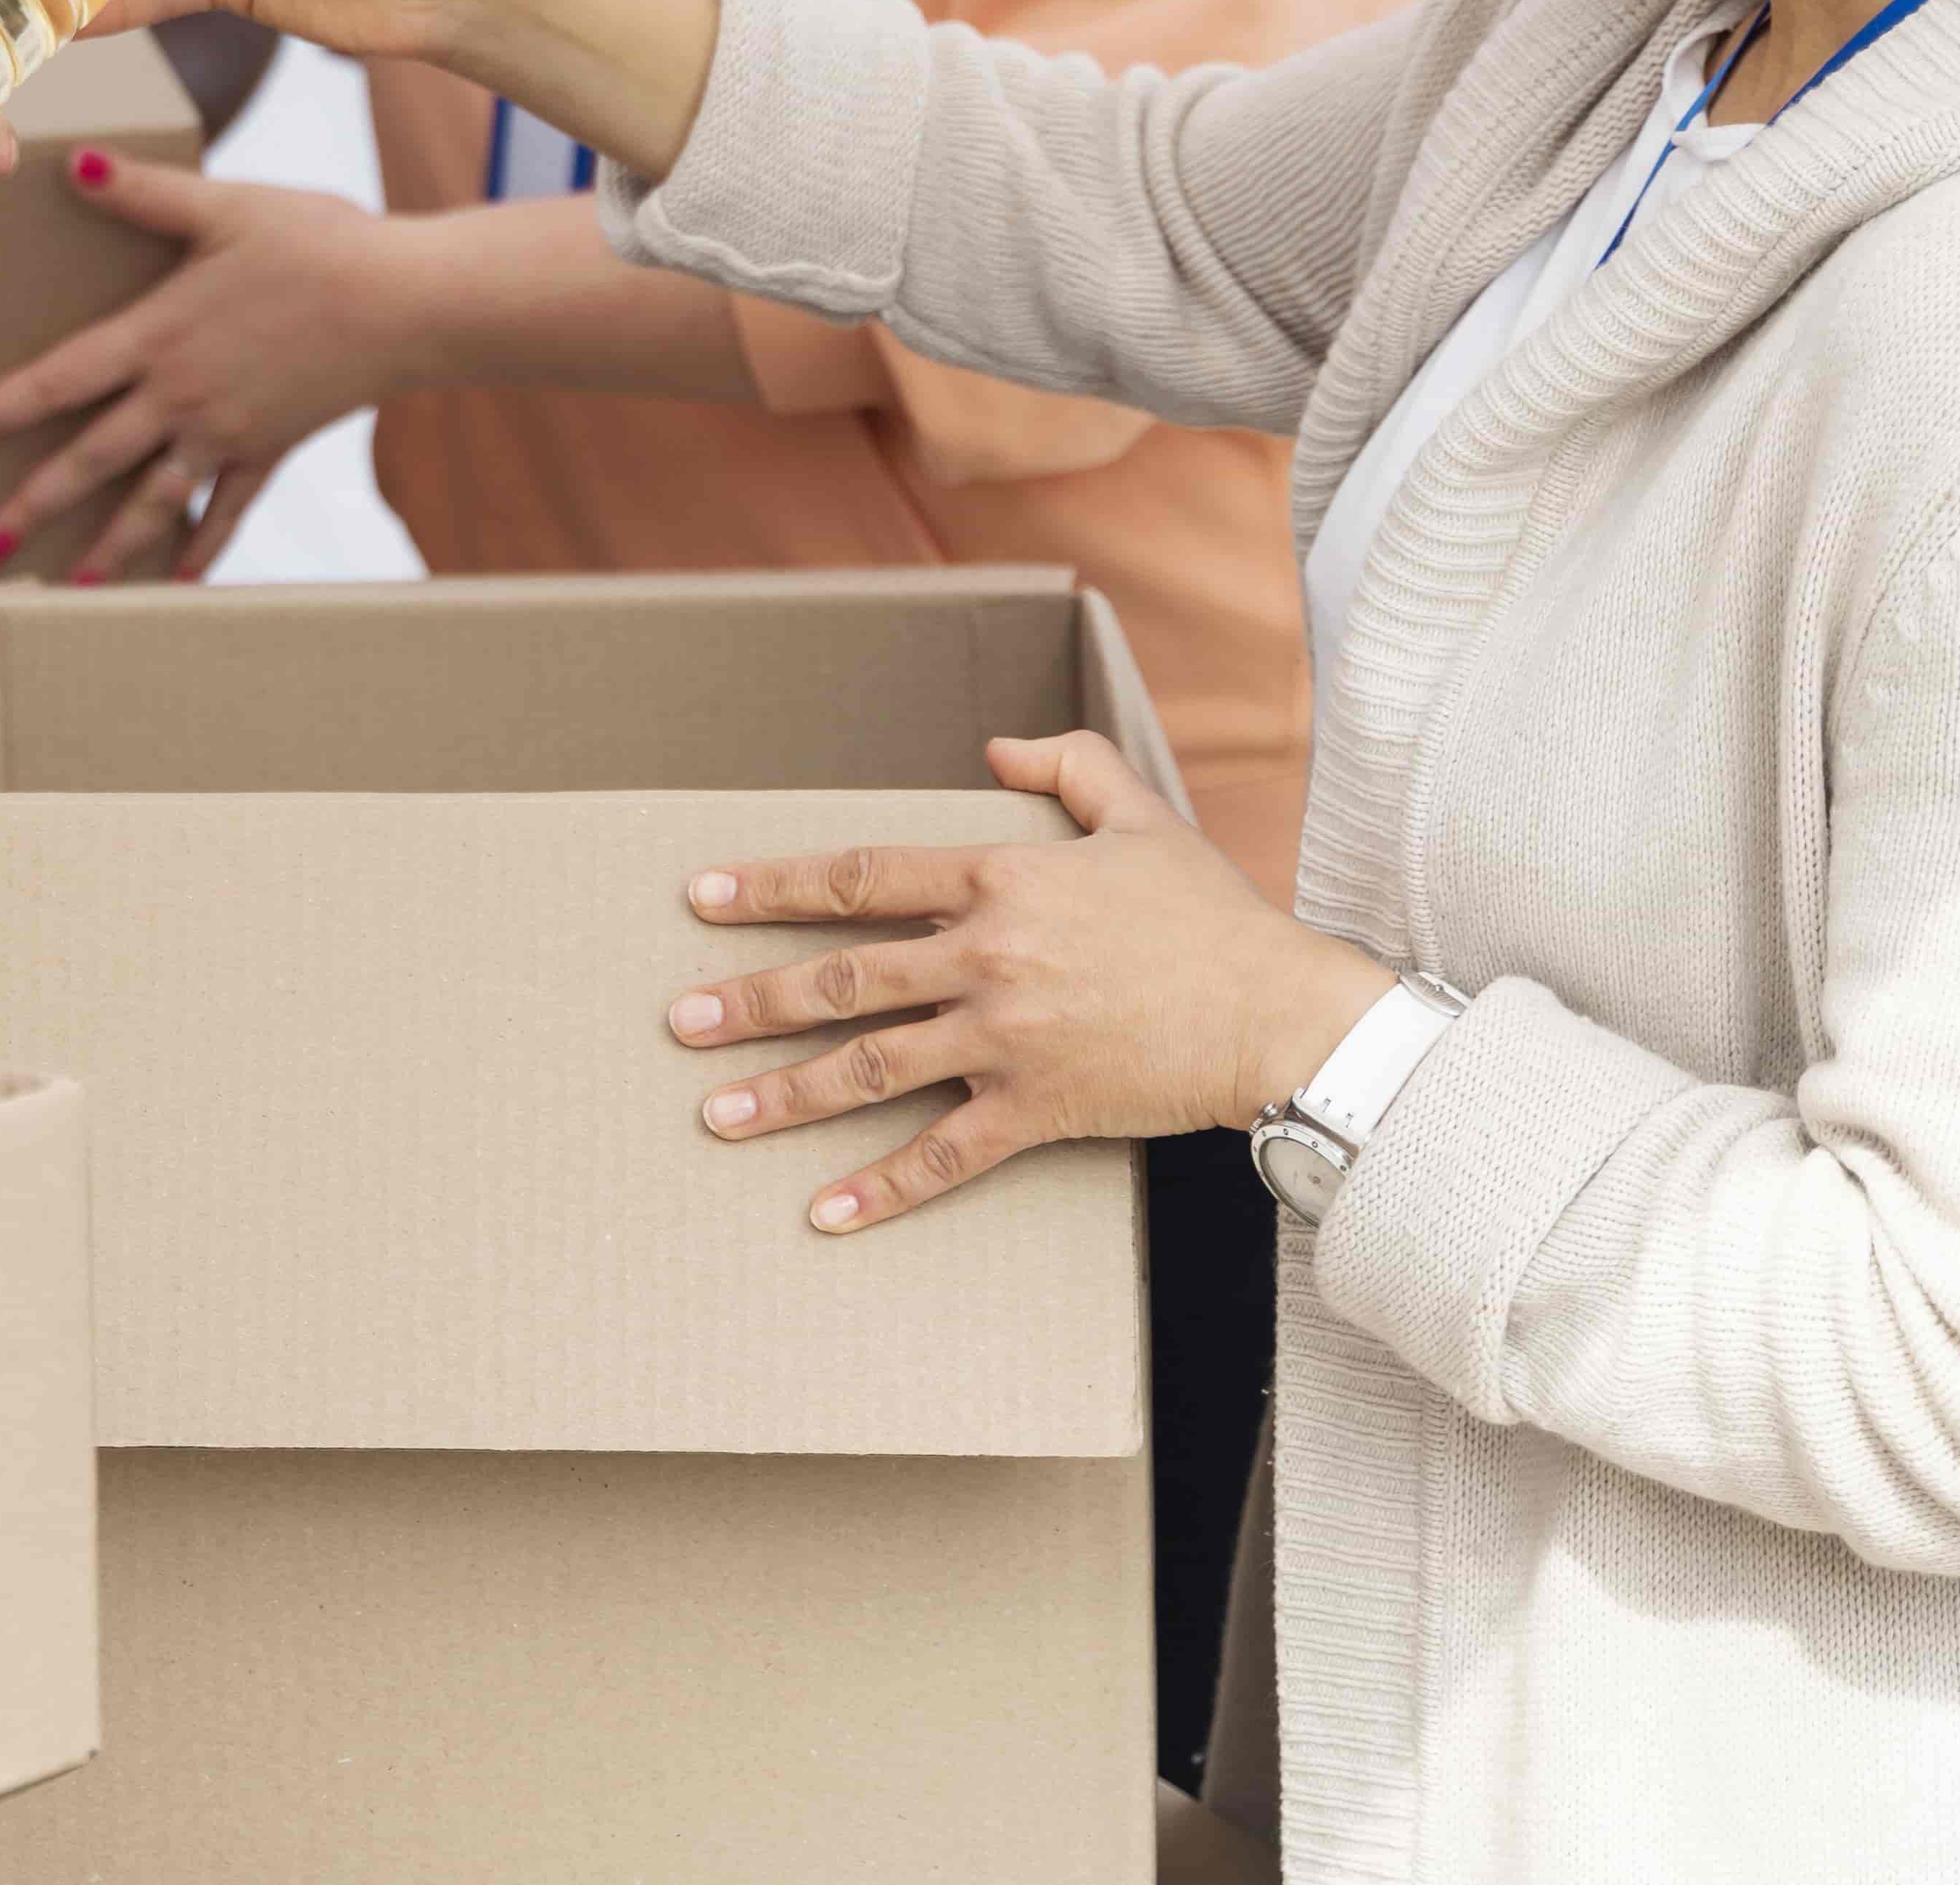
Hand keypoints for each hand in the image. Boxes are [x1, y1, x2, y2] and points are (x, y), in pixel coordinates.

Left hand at [0, 160, 412, 580]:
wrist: (405, 302)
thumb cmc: (316, 242)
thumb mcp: (223, 206)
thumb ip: (143, 194)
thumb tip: (70, 164)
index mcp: (156, 337)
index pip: (56, 381)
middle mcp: (181, 397)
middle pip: (91, 458)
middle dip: (35, 502)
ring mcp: (226, 432)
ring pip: (153, 500)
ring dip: (110, 546)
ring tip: (70, 585)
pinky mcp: (270, 448)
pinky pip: (229, 510)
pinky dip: (203, 547)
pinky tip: (179, 583)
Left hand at [666, 730, 1394, 1234]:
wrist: (1280, 1010)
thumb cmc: (1211, 911)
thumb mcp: (1140, 813)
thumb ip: (1067, 766)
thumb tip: (996, 745)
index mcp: (1000, 880)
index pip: (861, 877)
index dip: (775, 886)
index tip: (701, 897)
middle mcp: (987, 959)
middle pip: (844, 978)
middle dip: (753, 1000)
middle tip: (680, 1021)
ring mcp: (1007, 1040)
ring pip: (873, 1068)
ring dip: (787, 1094)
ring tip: (715, 1115)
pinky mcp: (1038, 1110)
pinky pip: (945, 1156)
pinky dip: (882, 1189)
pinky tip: (823, 1213)